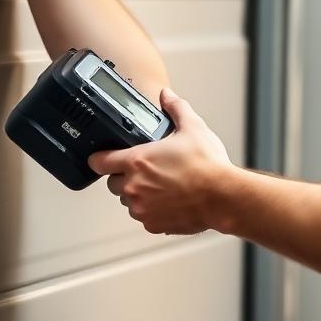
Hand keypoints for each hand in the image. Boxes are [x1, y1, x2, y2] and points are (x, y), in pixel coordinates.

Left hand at [89, 89, 233, 235]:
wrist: (222, 196)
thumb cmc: (207, 165)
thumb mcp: (193, 128)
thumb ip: (176, 108)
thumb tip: (167, 95)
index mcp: (137, 161)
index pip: (100, 161)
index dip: (98, 158)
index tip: (100, 157)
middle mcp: (134, 186)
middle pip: (113, 182)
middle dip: (125, 176)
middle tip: (147, 169)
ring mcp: (141, 208)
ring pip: (129, 200)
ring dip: (138, 193)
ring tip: (162, 184)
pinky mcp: (152, 224)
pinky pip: (144, 216)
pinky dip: (152, 209)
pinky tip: (170, 199)